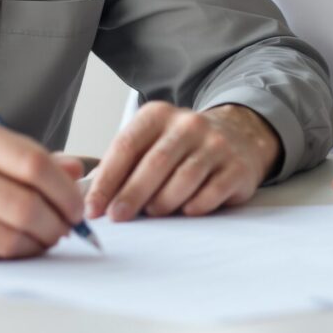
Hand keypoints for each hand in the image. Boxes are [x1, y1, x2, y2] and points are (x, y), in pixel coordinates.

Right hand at [0, 117, 85, 259]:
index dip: (64, 189)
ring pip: (11, 238)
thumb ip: (22, 155)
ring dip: (38, 245)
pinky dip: (10, 257)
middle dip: (57, 223)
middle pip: (26, 205)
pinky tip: (13, 248)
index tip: (76, 203)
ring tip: (42, 239)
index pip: (33, 163)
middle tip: (65, 227)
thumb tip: (74, 171)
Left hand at [84, 102, 280, 221]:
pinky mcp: (237, 167)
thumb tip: (94, 199)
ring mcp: (216, 144)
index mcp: (157, 116)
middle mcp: (188, 125)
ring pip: (184, 178)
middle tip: (117, 217)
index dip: (107, 180)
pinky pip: (213, 191)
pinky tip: (186, 211)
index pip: (126, 146)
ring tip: (152, 213)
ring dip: (163, 201)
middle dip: (131, 194)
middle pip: (155, 163)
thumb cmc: (183, 146)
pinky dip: (196, 205)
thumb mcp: (152, 141)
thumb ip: (125, 164)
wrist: (240, 135)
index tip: (93, 207)